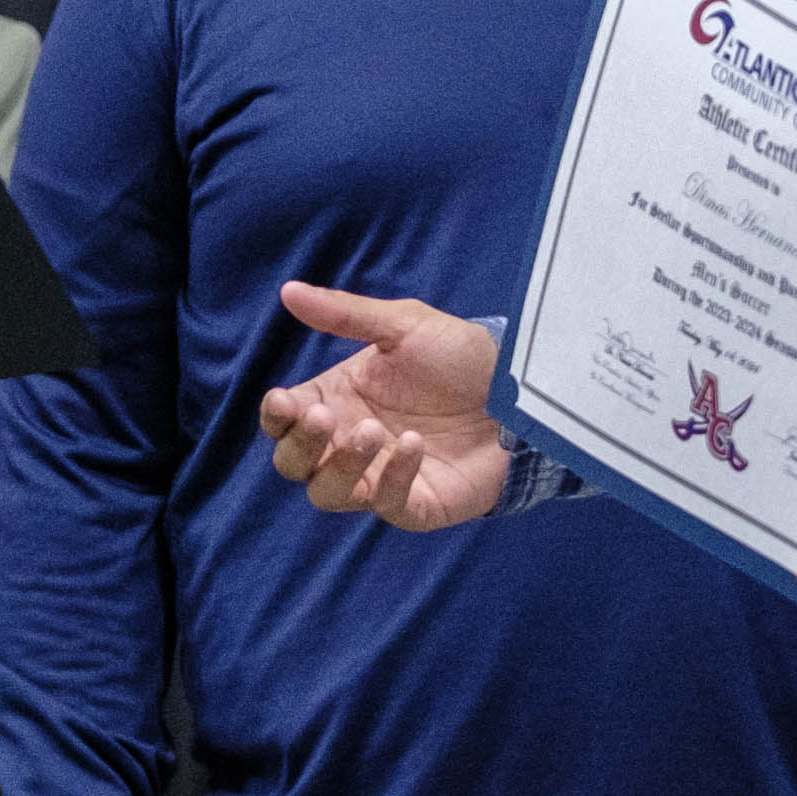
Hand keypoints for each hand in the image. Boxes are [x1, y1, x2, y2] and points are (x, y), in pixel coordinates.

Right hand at [255, 283, 506, 529]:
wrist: (520, 389)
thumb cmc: (460, 356)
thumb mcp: (403, 325)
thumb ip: (344, 314)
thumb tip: (288, 291)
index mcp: (337, 400)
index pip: (283, 421)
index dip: (275, 417)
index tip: (286, 401)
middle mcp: (350, 443)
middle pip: (294, 464)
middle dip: (300, 445)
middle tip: (324, 417)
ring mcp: (380, 476)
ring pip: (327, 493)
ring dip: (339, 466)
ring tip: (372, 431)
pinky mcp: (416, 503)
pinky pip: (386, 504)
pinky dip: (393, 478)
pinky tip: (415, 444)